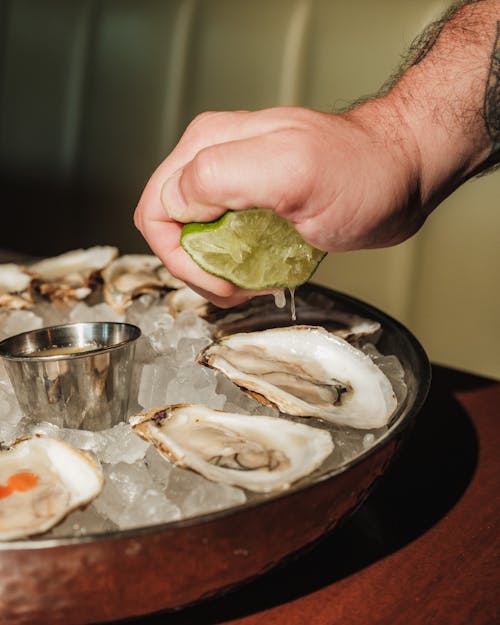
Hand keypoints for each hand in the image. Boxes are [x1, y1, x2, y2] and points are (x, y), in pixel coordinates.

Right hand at [134, 103, 423, 305]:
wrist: (401, 175)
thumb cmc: (361, 174)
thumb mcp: (291, 171)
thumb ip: (221, 176)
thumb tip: (175, 202)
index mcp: (208, 146)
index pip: (157, 210)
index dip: (180, 256)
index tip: (221, 280)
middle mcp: (213, 159)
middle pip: (170, 227)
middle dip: (196, 268)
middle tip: (236, 288)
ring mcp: (233, 182)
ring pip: (194, 238)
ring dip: (215, 271)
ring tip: (252, 283)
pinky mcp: (252, 202)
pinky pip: (221, 241)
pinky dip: (234, 266)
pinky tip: (262, 273)